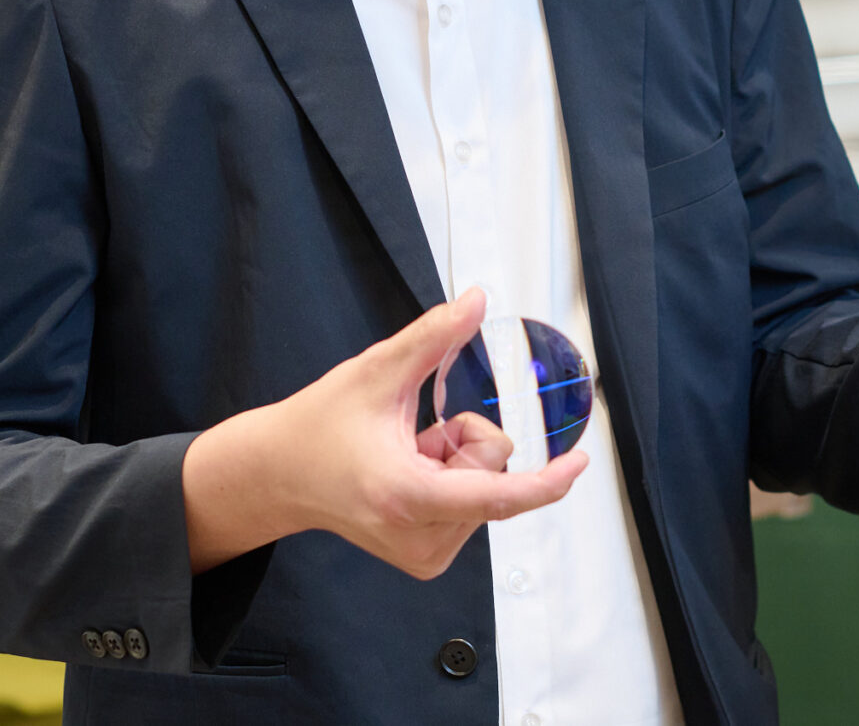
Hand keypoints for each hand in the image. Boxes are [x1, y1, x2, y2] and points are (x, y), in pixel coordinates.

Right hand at [181, 288, 586, 577]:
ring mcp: (423, 554)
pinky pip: (472, 504)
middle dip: (465, 441)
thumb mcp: (376, 371)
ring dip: (455, 461)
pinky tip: (407, 472)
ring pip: (485, 488)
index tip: (579, 463)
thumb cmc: (318, 428)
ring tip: (403, 455)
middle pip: (491, 473)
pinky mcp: (426, 558)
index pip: (496, 497)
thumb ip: (432, 336)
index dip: (545, 481)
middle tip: (413, 436)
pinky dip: (449, 478)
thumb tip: (477, 301)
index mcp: (405, 497)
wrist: (278, 475)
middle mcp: (417, 537)